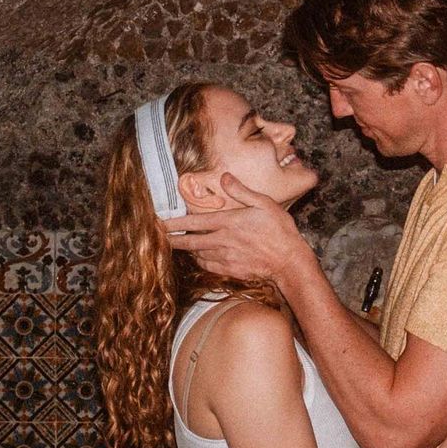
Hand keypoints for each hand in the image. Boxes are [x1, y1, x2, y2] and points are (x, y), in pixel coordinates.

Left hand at [165, 174, 316, 285]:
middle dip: (172, 239)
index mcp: (229, 222)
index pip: (195, 222)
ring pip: (198, 254)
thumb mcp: (264, 203)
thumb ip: (241, 190)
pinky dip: (200, 261)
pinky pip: (208, 266)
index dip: (175, 223)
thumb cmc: (280, 230)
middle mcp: (223, 241)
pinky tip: (199, 257)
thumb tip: (224, 177)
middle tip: (157, 239)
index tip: (159, 223)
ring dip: (187, 249)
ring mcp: (226, 258)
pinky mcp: (231, 271)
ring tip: (177, 245)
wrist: (289, 262)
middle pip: (190, 241)